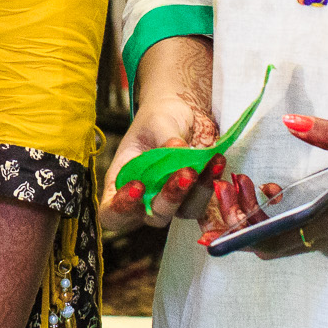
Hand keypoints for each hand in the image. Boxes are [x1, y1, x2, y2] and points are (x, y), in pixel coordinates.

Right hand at [96, 36, 218, 231]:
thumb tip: (177, 150)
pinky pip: (205, 200)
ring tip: (204, 163)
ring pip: (183, 211)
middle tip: (184, 173)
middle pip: (153, 216)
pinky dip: (212, 182)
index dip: (121, 208)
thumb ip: (165, 139)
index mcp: (122, 181)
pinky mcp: (195, 196)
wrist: (184, 112)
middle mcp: (145, 198)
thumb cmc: (159, 117)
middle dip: (169, 198)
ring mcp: (172, 199)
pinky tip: (216, 161)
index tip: (138, 186)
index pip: (112, 212)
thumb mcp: (157, 122)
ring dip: (196, 192)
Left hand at [201, 114, 327, 257]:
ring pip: (281, 235)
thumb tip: (290, 122)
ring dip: (256, 215)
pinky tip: (273, 187)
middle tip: (231, 183)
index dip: (240, 224)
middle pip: (268, 241)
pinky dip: (276, 213)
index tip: (230, 192)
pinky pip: (298, 226)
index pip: (269, 240)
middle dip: (241, 217)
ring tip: (245, 183)